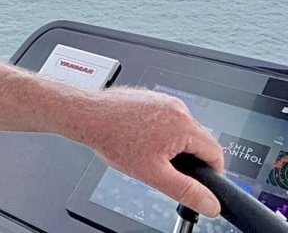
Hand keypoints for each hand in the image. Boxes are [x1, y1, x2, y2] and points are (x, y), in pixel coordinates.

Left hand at [79, 87, 224, 217]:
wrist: (87, 116)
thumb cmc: (114, 138)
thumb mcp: (154, 174)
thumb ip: (186, 191)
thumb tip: (210, 204)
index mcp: (183, 124)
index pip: (216, 154)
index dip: (210, 174)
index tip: (198, 183)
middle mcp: (176, 107)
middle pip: (199, 141)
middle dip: (187, 159)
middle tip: (166, 169)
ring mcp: (162, 100)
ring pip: (182, 130)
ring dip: (173, 145)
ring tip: (148, 153)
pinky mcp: (150, 98)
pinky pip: (165, 119)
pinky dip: (159, 131)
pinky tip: (139, 139)